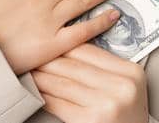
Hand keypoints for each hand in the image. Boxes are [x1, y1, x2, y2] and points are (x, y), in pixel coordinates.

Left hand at [34, 43, 148, 122]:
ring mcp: (107, 103)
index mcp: (130, 72)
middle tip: (29, 56)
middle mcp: (122, 86)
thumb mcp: (123, 88)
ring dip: (40, 77)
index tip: (45, 44)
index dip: (62, 46)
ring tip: (28, 72)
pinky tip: (35, 93)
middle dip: (47, 61)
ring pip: (62, 83)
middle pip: (73, 66)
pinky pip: (59, 103)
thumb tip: (65, 50)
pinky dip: (43, 96)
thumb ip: (102, 69)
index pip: (88, 51)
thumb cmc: (124, 117)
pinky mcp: (91, 119)